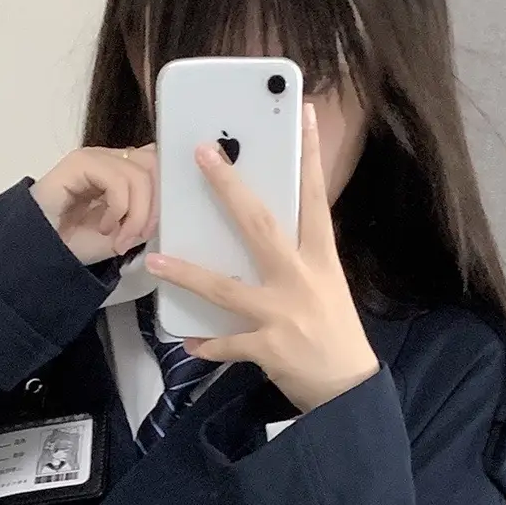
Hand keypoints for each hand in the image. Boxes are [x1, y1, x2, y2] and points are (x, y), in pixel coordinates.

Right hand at [30, 145, 158, 265]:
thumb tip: (166, 207)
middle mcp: (110, 159)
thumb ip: (146, 215)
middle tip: (136, 237)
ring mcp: (95, 158)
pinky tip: (104, 227)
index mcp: (121, 171)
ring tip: (119, 239)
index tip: (150, 230)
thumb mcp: (124, 232)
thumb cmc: (76, 244)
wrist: (40, 253)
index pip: (157, 164)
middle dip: (152, 207)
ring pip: (139, 174)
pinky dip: (119, 209)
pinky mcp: (80, 162)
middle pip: (154, 165)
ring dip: (136, 214)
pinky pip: (117, 180)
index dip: (164, 195)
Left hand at [143, 103, 378, 414]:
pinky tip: (190, 342)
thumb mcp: (326, 284)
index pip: (316, 198)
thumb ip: (297, 257)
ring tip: (156, 262)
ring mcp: (283, 314)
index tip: (305, 116)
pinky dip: (209, 345)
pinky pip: (228, 343)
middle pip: (260, 226)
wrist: (349, 387)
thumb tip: (261, 230)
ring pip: (226, 288)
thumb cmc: (335, 331)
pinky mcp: (269, 348)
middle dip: (229, 189)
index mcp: (321, 258)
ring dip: (188, 274)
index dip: (311, 157)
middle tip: (203, 155)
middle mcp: (301, 279)